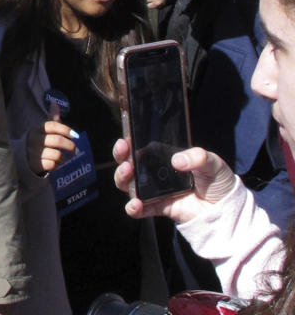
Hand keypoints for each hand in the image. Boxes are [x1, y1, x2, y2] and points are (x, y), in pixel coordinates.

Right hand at [26, 121, 76, 174]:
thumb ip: (51, 118)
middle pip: (58, 140)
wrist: (21, 158)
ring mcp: (34, 152)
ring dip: (64, 159)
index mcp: (37, 129)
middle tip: (74, 150)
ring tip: (62, 159)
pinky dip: (56, 166)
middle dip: (70, 146)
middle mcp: (34, 140)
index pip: (53, 125)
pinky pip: (53, 165)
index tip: (74, 135)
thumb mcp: (43, 130)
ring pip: (58, 154)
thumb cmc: (38, 142)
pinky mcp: (35, 164)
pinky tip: (53, 164)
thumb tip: (54, 102)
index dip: (66, 130)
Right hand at [112, 139, 235, 223]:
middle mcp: (155, 173)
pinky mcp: (158, 208)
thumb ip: (198, 157)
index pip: (142, 148)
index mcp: (165, 158)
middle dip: (121, 156)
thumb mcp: (213, 162)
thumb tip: (177, 161)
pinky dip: (133, 207)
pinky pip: (140, 209)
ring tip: (127, 173)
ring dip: (122, 178)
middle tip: (123, 151)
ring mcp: (155, 191)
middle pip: (129, 163)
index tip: (126, 140)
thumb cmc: (218, 182)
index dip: (130, 143)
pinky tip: (136, 203)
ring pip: (129, 184)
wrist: (227, 209)